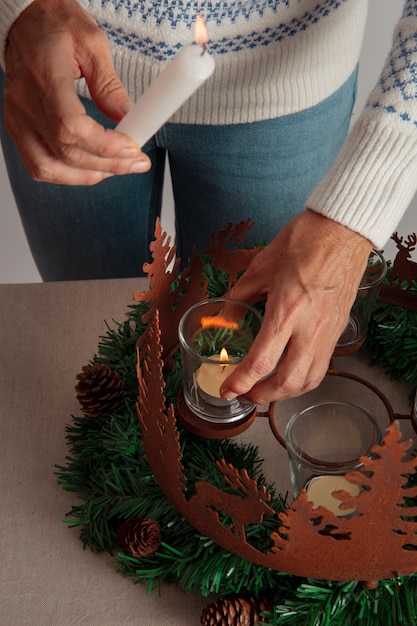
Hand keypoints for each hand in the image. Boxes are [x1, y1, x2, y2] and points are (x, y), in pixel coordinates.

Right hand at [4, 0, 150, 184]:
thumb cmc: (56, 26)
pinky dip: (66, 174)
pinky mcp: (17, 128)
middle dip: (108, 163)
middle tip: (136, 162)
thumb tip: (128, 119)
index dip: (104, 145)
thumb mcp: (92, 44)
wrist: (26, 21)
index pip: (71, 126)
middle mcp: (24, 102)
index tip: (131, 148)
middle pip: (66, 151)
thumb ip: (109, 86)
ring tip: (116, 169)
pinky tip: (91, 169)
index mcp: (44, 75)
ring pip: (49, 168)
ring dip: (87, 176)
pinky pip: (39, 165)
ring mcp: (17, 118)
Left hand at [220, 210, 373, 402]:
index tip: (227, 390)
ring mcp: (328, 331)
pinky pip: (322, 365)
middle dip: (262, 396)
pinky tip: (290, 372)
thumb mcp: (261, 267)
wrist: (343, 230)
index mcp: (287, 310)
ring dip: (285, 393)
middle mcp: (310, 326)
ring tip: (266, 389)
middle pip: (288, 381)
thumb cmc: (304, 241)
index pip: (262, 361)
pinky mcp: (339, 329)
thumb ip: (239, 297)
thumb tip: (225, 318)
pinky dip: (304, 379)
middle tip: (244, 394)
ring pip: (310, 380)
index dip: (240, 382)